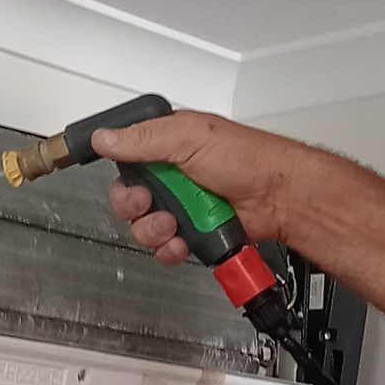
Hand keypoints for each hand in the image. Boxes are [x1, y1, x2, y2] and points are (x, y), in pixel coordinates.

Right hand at [93, 111, 309, 263]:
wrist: (280, 198)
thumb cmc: (248, 158)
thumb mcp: (189, 136)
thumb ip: (143, 138)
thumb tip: (105, 137)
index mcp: (167, 145)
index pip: (125, 160)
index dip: (121, 174)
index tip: (129, 179)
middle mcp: (172, 176)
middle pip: (127, 198)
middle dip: (134, 205)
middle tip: (150, 201)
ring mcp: (182, 205)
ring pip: (143, 226)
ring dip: (153, 229)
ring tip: (174, 222)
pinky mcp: (192, 232)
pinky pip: (164, 247)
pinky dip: (169, 248)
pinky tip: (182, 240)